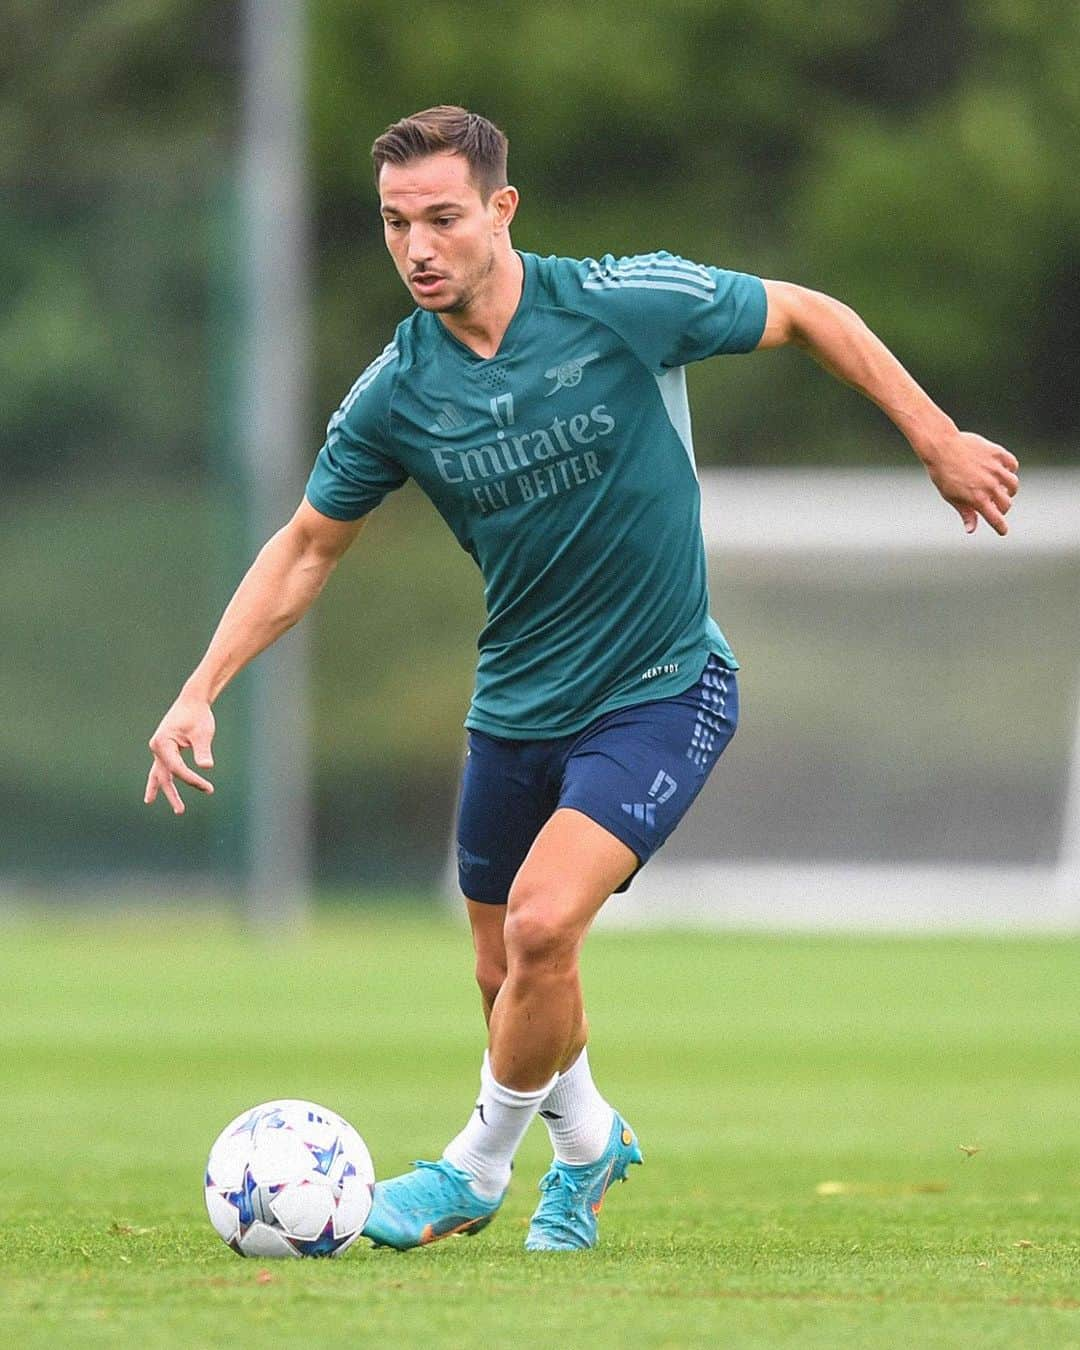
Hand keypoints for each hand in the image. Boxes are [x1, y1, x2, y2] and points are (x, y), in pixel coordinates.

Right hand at [145, 695, 215, 814]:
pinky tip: (162, 789)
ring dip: (162, 789)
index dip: (192, 780)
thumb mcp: (203, 733)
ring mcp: (159, 749)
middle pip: (163, 776)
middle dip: (171, 794)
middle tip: (180, 811)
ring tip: (154, 803)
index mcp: (163, 743)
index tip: (208, 788)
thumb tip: (206, 766)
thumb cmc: (198, 715)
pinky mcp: (165, 749)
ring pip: (160, 773)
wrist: (193, 701)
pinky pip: (163, 768)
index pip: (177, 769)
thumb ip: (203, 750)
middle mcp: (157, 747)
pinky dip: (163, 778)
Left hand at [920, 430, 1018, 535]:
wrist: (941, 447)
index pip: (996, 519)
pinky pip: (1012, 465)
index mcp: (978, 499)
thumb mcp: (951, 497)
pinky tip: (1002, 471)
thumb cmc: (943, 474)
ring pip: (1013, 485)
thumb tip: (971, 530)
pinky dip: (1010, 470)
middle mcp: (990, 485)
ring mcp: (996, 469)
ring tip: (1000, 488)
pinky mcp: (998, 454)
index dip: (1001, 527)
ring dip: (1008, 490)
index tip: (1003, 531)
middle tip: (994, 506)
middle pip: (1006, 504)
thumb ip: (965, 513)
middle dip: (1001, 508)